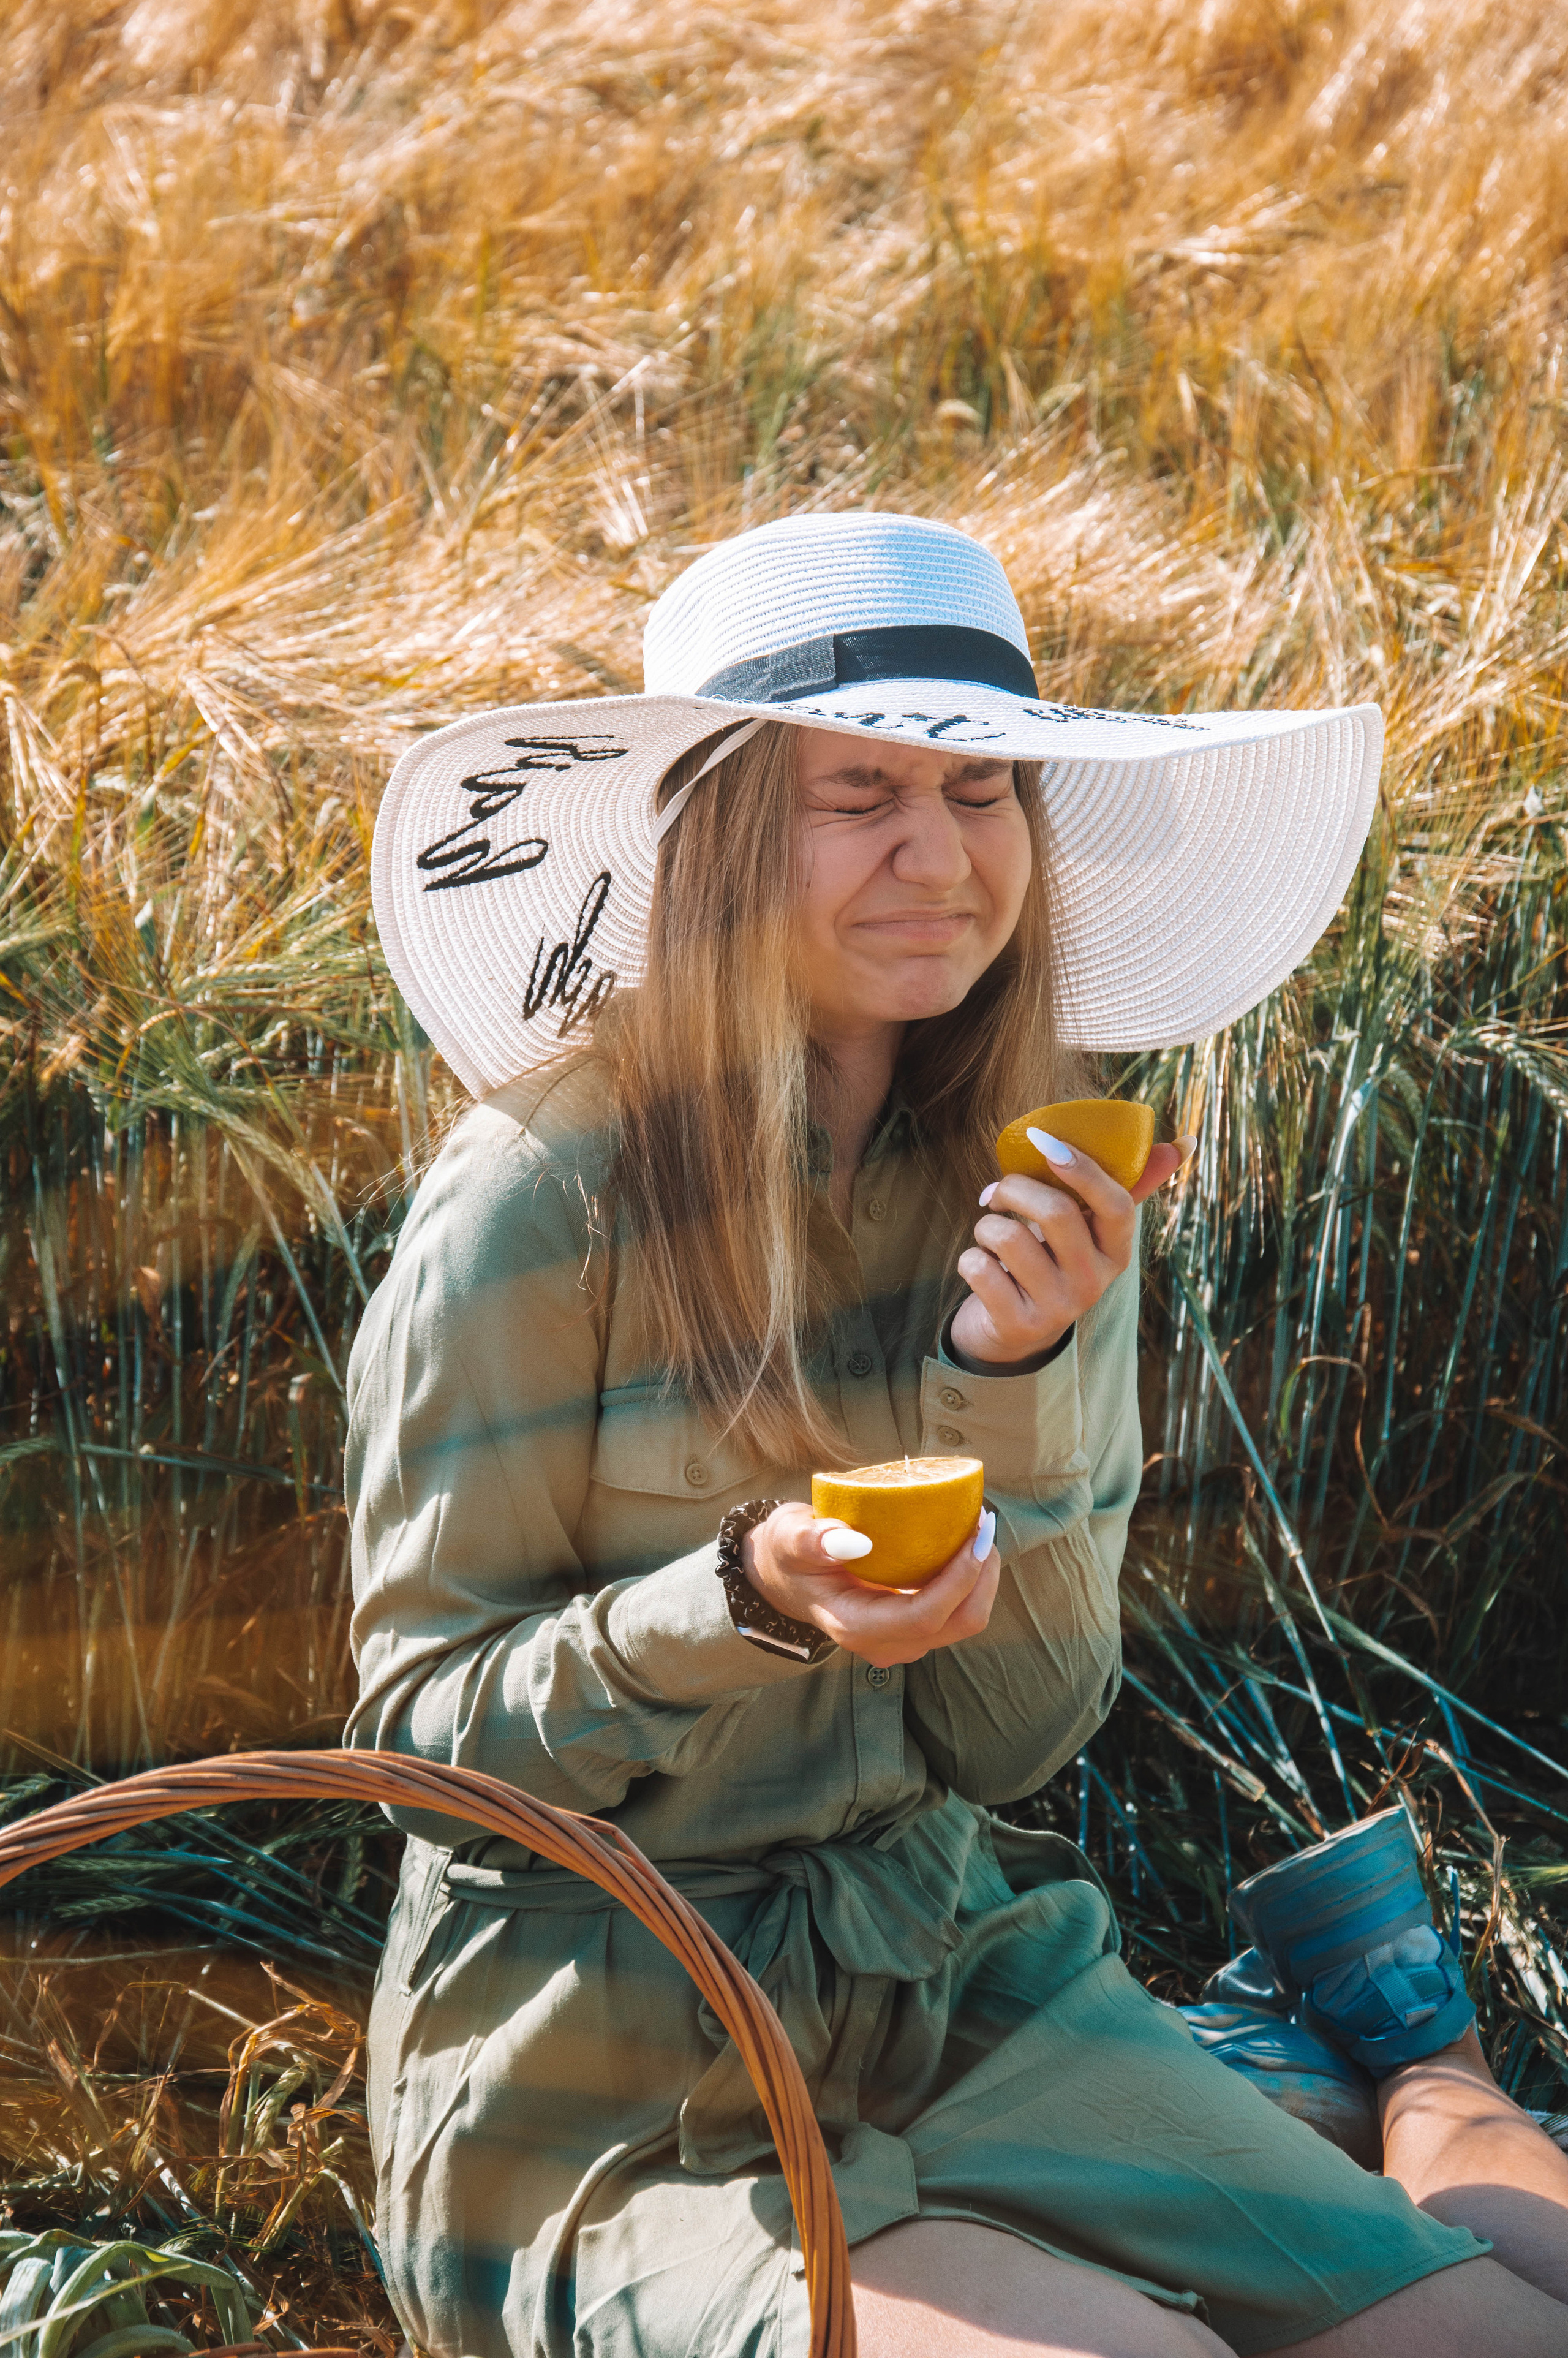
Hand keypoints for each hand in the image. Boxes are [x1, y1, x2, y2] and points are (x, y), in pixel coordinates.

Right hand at [742, 1500, 999, 1667]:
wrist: (786, 1577)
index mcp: (856, 1627)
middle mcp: (886, 1644)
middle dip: (983, 1576)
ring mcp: (903, 1640)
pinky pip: (957, 1610)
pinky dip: (971, 1579)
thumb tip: (856, 1541)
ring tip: (979, 1528)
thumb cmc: (788, 1554)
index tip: (973, 1534)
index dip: (959, 1579)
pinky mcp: (914, 1627)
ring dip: (982, 1577)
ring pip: (965, 1620)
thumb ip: (814, 1540)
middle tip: (983, 1523)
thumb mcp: (790, 1538)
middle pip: (958, 1623)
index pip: (924, 1616)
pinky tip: (965, 1543)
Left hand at [949, 1131, 1196, 1364]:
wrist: (1016, 1330)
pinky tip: (983, 1267)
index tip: (1046, 1141)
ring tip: (991, 1236)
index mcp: (1116, 1252)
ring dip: (986, 1226)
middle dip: (1014, 1188)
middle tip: (997, 1193)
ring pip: (1008, 1236)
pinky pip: (978, 1268)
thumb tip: (1184, 1144)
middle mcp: (1094, 1282)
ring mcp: (1058, 1307)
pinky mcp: (1018, 1324)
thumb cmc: (1053, 1261)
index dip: (1084, 1169)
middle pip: (1056, 1212)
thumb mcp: (1090, 1229)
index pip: (1116, 1205)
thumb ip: (1129, 1186)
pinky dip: (969, 1258)